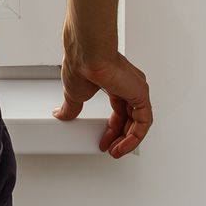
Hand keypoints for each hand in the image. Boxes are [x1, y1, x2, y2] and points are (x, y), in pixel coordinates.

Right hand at [52, 33, 151, 158]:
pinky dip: (135, 136)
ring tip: (117, 151)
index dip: (112, 128)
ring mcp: (135, 89)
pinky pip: (144, 121)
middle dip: (120, 137)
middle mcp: (128, 85)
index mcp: (114, 83)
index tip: (105, 141)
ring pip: (139, 121)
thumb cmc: (82, 62)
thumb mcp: (74, 93)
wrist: (87, 53)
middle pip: (130, 118)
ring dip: (128, 140)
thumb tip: (62, 114)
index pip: (119, 111)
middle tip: (112, 149)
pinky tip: (124, 144)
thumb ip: (72, 107)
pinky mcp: (140, 94)